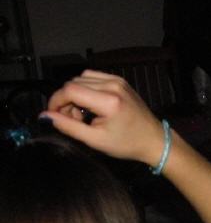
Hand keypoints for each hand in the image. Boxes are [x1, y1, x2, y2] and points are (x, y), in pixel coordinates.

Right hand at [44, 70, 165, 166]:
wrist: (154, 140)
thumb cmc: (127, 144)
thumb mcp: (95, 140)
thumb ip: (68, 126)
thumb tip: (45, 116)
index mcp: (109, 101)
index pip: (70, 89)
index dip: (56, 101)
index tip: (54, 116)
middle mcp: (113, 85)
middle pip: (74, 83)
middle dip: (66, 101)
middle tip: (74, 120)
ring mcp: (118, 81)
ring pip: (82, 79)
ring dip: (75, 94)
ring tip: (83, 114)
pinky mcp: (120, 81)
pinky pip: (94, 78)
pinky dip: (86, 89)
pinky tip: (92, 106)